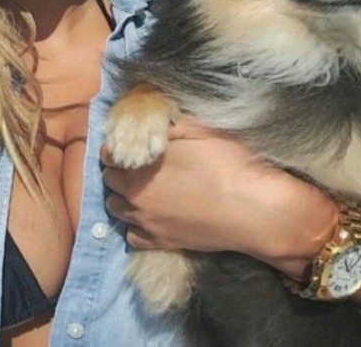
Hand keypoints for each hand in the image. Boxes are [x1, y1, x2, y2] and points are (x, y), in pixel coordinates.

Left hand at [102, 116, 337, 272]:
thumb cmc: (228, 163)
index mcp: (140, 164)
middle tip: (137, 164)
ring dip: (123, 196)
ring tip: (142, 188)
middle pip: (109, 180)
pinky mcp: (160, 243)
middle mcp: (135, 195)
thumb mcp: (199, 129)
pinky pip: (131, 236)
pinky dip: (136, 225)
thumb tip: (150, 117)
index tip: (130, 144)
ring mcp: (146, 222)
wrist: (254, 210)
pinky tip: (151, 216)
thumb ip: (168, 122)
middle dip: (119, 170)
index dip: (116, 146)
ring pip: (115, 208)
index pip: (106, 154)